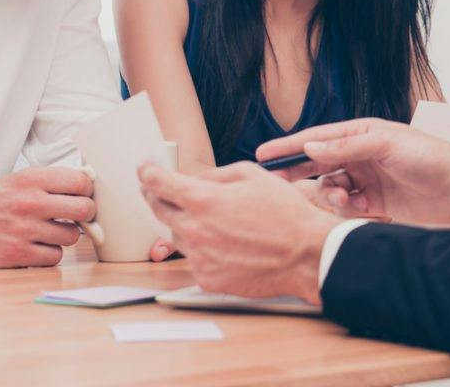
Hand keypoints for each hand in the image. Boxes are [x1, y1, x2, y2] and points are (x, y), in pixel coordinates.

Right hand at [0, 167, 93, 267]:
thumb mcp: (17, 180)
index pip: (80, 181)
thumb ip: (49, 181)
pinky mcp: (19, 254)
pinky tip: (36, 246)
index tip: (82, 195)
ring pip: (72, 236)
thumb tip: (86, 184)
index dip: (86, 190)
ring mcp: (24, 230)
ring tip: (48, 231)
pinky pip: (55, 257)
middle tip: (76, 216)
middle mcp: (29, 203)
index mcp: (30, 179)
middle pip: (84, 209)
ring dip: (64, 236)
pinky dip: (49, 253)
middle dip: (84, 214)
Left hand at [138, 162, 337, 303]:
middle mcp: (194, 230)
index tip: (144, 170)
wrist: (305, 254)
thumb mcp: (252, 175)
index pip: (159, 183)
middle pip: (158, 210)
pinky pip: (193, 258)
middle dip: (156, 196)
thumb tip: (194, 180)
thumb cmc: (284, 213)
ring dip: (184, 224)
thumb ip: (215, 175)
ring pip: (176, 236)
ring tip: (211, 220)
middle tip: (161, 190)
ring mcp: (198, 258)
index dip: (147, 173)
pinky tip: (225, 243)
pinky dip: (202, 248)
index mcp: (203, 200)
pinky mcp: (206, 279)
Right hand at [255, 118, 449, 226]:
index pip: (318, 138)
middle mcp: (362, 156)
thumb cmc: (431, 158)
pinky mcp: (375, 206)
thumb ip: (347, 146)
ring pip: (330, 189)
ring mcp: (367, 181)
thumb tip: (311, 145)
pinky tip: (356, 209)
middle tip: (273, 183)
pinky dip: (344, 210)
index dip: (289, 145)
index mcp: (363, 133)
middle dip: (296, 173)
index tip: (262, 153)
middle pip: (318, 164)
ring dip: (328, 195)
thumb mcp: (386, 144)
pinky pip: (346, 208)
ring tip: (341, 198)